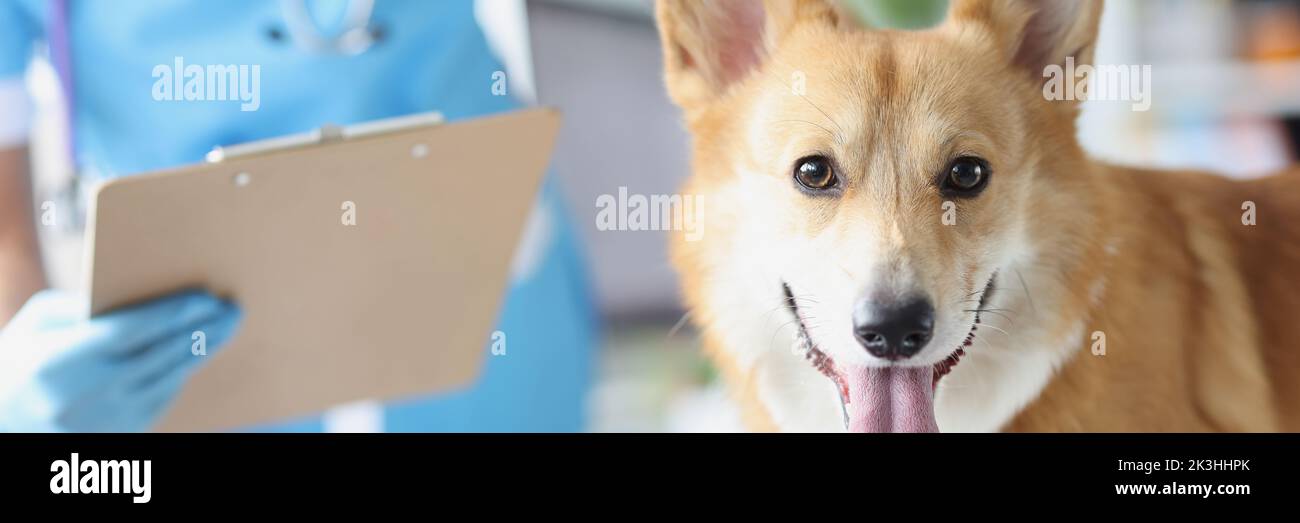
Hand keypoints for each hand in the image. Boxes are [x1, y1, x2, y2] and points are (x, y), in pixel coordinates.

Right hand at [0, 289, 241, 431]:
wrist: (2, 422)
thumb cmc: (18, 361)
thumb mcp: (37, 324)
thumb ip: (83, 306)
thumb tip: (139, 296)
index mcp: (63, 359)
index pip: (136, 329)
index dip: (177, 312)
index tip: (208, 297)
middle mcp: (87, 393)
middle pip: (163, 355)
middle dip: (202, 331)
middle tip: (233, 311)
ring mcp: (104, 419)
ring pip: (169, 380)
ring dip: (200, 354)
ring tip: (223, 331)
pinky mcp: (117, 436)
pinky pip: (160, 402)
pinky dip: (180, 377)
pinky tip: (193, 358)